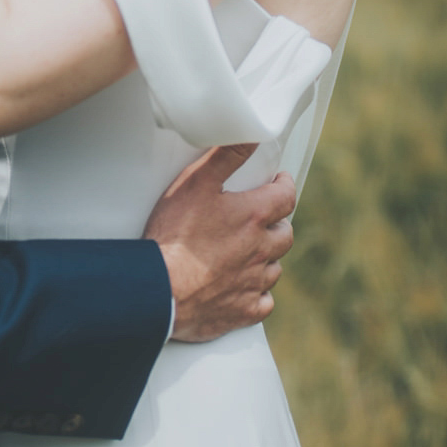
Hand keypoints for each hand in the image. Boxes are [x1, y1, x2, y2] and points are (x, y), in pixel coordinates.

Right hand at [144, 145, 294, 341]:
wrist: (159, 288)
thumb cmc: (174, 235)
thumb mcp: (196, 183)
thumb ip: (226, 156)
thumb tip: (252, 135)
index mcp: (254, 217)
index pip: (286, 196)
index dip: (284, 186)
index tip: (279, 183)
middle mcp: (261, 250)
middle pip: (285, 235)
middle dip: (278, 223)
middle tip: (263, 219)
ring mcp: (254, 283)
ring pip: (274, 269)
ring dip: (266, 258)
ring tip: (249, 253)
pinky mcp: (243, 311)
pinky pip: (263, 302)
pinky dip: (257, 294)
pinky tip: (244, 288)